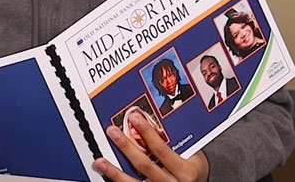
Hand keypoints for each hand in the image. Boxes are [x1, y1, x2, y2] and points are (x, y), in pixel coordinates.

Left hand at [93, 111, 208, 181]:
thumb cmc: (194, 170)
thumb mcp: (192, 156)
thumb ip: (175, 143)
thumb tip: (151, 124)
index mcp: (185, 171)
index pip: (161, 149)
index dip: (147, 133)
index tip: (135, 118)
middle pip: (144, 165)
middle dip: (126, 147)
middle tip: (113, 132)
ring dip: (114, 172)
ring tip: (100, 162)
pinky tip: (108, 177)